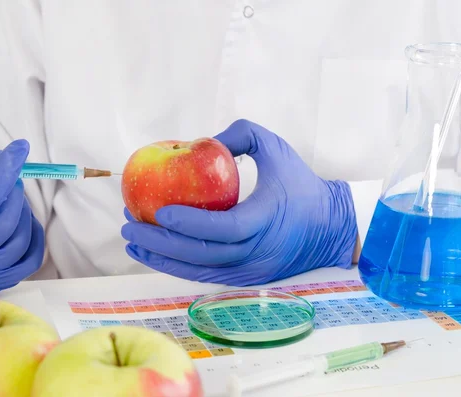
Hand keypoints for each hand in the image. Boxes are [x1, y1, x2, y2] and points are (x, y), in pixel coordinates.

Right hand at [0, 140, 44, 296]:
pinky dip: (35, 238)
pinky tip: (27, 224)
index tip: (19, 150)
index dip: (4, 173)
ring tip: (14, 203)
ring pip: (21, 240)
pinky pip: (30, 261)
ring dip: (25, 215)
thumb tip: (4, 160)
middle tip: (12, 182)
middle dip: (15, 195)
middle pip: (7, 221)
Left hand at [121, 119, 357, 285]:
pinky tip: (156, 256)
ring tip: (132, 243)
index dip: (188, 223)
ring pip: (199, 271)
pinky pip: (206, 276)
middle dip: (160, 243)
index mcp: (266, 220)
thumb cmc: (302, 185)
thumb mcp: (276, 148)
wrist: (331, 227)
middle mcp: (256, 252)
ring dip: (162, 259)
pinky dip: (178, 267)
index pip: (223, 229)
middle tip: (129, 224)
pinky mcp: (247, 278)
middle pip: (201, 255)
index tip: (158, 211)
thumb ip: (241, 134)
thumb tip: (201, 139)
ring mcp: (251, 270)